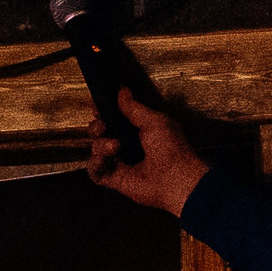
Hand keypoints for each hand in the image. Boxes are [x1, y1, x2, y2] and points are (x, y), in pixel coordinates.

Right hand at [86, 87, 207, 215]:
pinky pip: (95, 170)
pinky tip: (108, 159)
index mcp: (138, 129)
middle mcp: (127, 145)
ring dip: (101, 145)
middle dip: (96, 127)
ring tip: (115, 146)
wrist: (176, 179)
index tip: (97, 106)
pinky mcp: (115, 179)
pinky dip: (97, 163)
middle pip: (99, 132)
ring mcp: (120, 162)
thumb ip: (134, 107)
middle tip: (103, 125)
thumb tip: (123, 91)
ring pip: (96, 149)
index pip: (113, 117)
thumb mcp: (153, 121)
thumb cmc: (172, 149)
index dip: (103, 111)